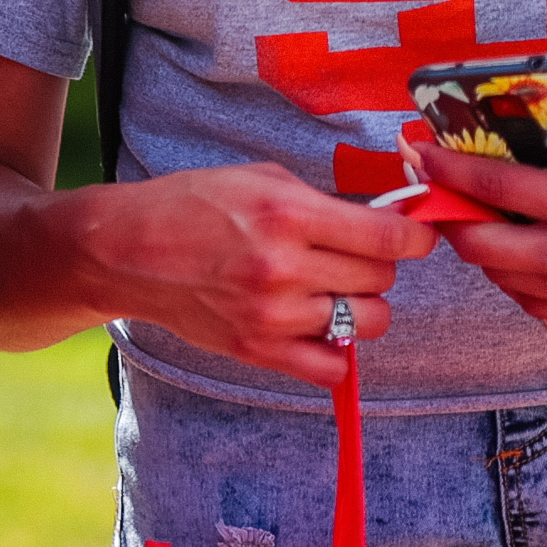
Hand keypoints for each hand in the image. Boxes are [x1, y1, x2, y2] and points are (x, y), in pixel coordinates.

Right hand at [68, 164, 437, 390]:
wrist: (128, 251)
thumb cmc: (195, 203)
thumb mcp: (263, 179)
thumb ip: (324, 202)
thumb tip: (384, 219)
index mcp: (288, 215)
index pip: (387, 238)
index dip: (416, 236)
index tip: (418, 234)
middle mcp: (284, 268)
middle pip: (380, 279)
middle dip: (378, 264)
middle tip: (354, 254)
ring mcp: (272, 316)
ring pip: (365, 322)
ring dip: (361, 305)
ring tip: (335, 289)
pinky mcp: (258, 351)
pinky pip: (331, 368)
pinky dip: (336, 349)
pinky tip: (319, 325)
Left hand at [434, 108, 546, 340]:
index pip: (496, 189)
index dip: (449, 169)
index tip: (424, 152)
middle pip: (478, 246)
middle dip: (449, 217)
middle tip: (444, 191)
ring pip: (498, 279)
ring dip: (480, 249)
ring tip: (480, 217)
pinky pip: (530, 303)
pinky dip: (512, 278)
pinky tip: (522, 252)